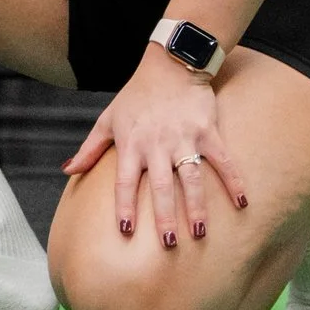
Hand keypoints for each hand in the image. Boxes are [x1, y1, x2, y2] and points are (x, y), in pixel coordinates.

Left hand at [65, 48, 248, 246]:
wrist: (170, 65)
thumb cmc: (136, 96)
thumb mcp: (108, 119)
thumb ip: (90, 148)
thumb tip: (67, 170)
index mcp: (131, 144)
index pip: (125, 181)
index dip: (125, 205)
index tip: (126, 231)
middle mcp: (157, 144)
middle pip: (161, 186)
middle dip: (164, 216)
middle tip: (169, 243)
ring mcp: (184, 138)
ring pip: (190, 178)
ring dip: (196, 206)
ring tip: (199, 232)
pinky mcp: (207, 131)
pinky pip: (222, 160)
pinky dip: (233, 181)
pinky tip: (242, 203)